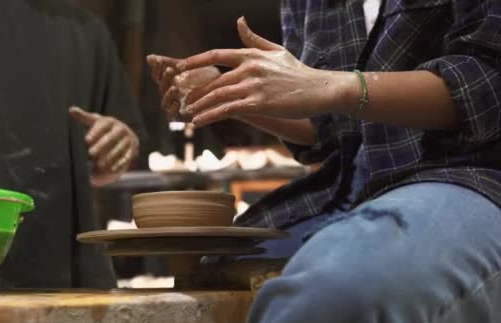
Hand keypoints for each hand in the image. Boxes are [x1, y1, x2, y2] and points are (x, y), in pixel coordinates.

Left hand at [69, 107, 138, 186]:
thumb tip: (71, 109)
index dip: (95, 132)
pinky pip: (127, 157)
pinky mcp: (133, 150)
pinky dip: (120, 163)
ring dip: (110, 156)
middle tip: (90, 153)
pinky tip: (112, 169)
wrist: (123, 135)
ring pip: (120, 148)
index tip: (86, 140)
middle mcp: (121, 129)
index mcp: (111, 121)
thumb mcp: (94, 122)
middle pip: (111, 137)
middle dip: (101, 145)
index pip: (103, 125)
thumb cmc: (103, 129)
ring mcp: (128, 139)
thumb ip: (83, 117)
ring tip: (99, 164)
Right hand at [146, 55, 220, 120]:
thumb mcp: (189, 67)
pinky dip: (173, 111)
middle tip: (170, 70)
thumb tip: (148, 57)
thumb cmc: (205, 78)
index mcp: (170, 83)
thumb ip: (171, 62)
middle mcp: (171, 96)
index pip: (158, 76)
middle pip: (161, 88)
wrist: (225, 91)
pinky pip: (173, 116)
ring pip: (166, 103)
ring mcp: (175, 107)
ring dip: (168, 95)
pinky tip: (177, 103)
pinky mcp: (183, 118)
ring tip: (175, 87)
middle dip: (164, 79)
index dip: (157, 69)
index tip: (160, 61)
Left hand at [176, 17, 353, 126]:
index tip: (179, 68)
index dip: (195, 61)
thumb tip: (239, 21)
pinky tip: (199, 122)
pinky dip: (210, 116)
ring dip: (199, 106)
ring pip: (218, 96)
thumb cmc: (298, 72)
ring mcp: (254, 86)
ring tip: (187, 113)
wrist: (321, 89)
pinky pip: (228, 110)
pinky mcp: (259, 103)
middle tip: (182, 100)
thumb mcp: (276, 51)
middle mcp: (250, 68)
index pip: (216, 55)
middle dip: (196, 92)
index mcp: (251, 55)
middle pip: (214, 80)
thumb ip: (254, 39)